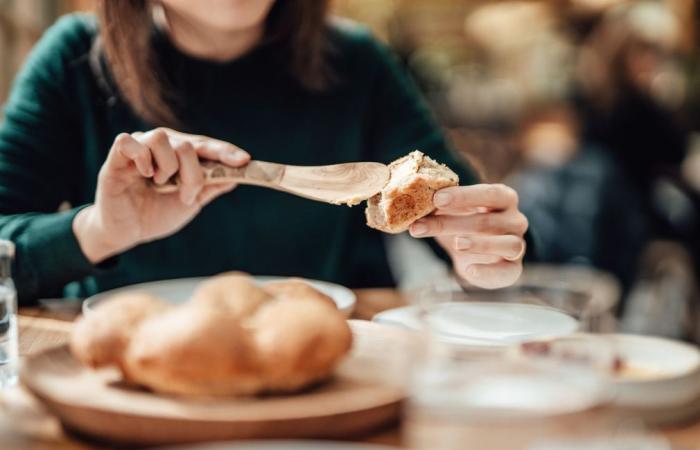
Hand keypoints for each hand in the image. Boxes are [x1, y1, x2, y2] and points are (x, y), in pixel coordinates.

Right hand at [73, 128, 249, 262]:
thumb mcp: (190, 203)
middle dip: (193, 174)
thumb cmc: (156, 214)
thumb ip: (210, 187)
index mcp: (180, 155)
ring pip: (161, 138)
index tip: (244, 160)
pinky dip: (141, 157)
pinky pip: (129, 141)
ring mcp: (139, 149)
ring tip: (160, 185)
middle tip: (187, 196)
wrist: (127, 233)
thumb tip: (236, 177)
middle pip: (187, 144)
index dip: (225, 151)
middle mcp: (161, 146)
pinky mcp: (116, 158)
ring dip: (167, 167)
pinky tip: (145, 174)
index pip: (206, 145)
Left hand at [409, 184, 527, 288]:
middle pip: (487, 220)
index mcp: (504, 198)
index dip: (464, 196)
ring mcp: (518, 244)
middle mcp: (515, 220)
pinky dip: (487, 271)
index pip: (489, 193)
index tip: (436, 199)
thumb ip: (441, 207)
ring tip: (456, 244)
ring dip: (479, 244)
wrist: (482, 257)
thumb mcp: (454, 213)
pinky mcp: (513, 268)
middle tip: (422, 224)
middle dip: (451, 223)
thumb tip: (413, 204)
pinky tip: (470, 270)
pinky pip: (506, 270)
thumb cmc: (467, 225)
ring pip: (504, 244)